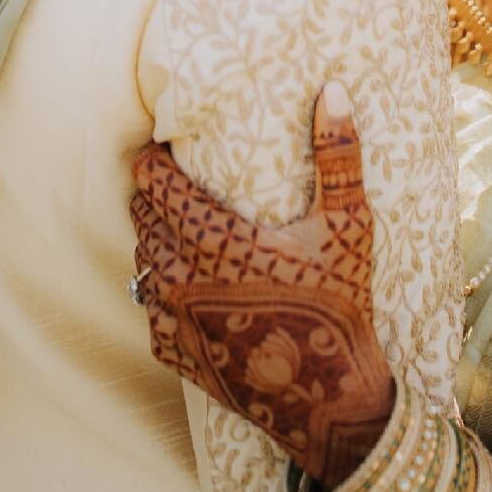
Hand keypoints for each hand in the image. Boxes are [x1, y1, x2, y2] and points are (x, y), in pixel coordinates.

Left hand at [129, 81, 395, 486]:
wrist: (328, 401)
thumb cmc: (339, 306)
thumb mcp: (348, 227)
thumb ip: (338, 155)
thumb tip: (332, 90)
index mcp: (215, 239)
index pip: (156, 182)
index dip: (156, 160)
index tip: (165, 148)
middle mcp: (182, 277)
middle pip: (143, 216)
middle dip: (157, 197)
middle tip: (180, 185)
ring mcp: (174, 320)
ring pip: (143, 260)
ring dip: (158, 241)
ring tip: (185, 230)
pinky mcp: (175, 354)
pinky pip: (150, 308)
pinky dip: (164, 290)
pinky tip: (191, 284)